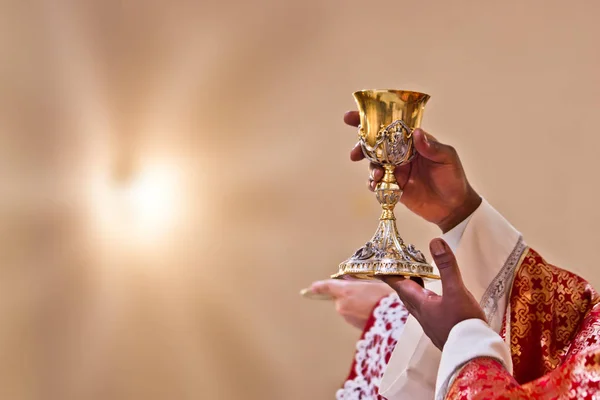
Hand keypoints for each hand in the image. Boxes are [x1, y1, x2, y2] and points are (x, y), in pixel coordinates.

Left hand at [310, 279, 393, 329]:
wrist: (397, 319)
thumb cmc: (387, 297)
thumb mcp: (375, 283)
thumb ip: (359, 282)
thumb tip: (351, 280)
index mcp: (345, 291)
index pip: (327, 287)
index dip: (319, 287)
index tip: (311, 288)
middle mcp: (342, 305)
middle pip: (340, 297)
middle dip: (349, 295)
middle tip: (366, 292)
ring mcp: (348, 318)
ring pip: (348, 308)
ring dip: (356, 305)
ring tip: (374, 303)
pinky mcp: (354, 327)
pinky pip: (354, 316)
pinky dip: (360, 314)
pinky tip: (375, 311)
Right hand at [345, 111, 480, 232]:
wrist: (453, 207)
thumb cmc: (453, 178)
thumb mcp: (447, 158)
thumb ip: (432, 147)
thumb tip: (417, 133)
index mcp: (413, 141)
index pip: (391, 126)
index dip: (372, 120)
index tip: (353, 116)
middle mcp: (401, 154)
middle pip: (376, 145)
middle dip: (361, 146)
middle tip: (354, 153)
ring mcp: (396, 170)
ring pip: (374, 164)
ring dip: (370, 168)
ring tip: (377, 176)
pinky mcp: (393, 187)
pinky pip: (377, 183)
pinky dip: (373, 184)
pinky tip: (376, 186)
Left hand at [384, 238, 485, 349]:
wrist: (474, 354)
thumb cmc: (463, 323)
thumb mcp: (457, 290)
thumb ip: (446, 266)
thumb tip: (435, 242)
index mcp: (421, 303)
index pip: (400, 285)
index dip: (389, 274)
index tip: (379, 266)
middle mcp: (422, 314)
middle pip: (406, 294)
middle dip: (401, 281)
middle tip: (398, 269)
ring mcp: (431, 324)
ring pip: (417, 304)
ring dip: (414, 291)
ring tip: (417, 280)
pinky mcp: (441, 331)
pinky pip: (428, 312)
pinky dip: (426, 301)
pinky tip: (436, 302)